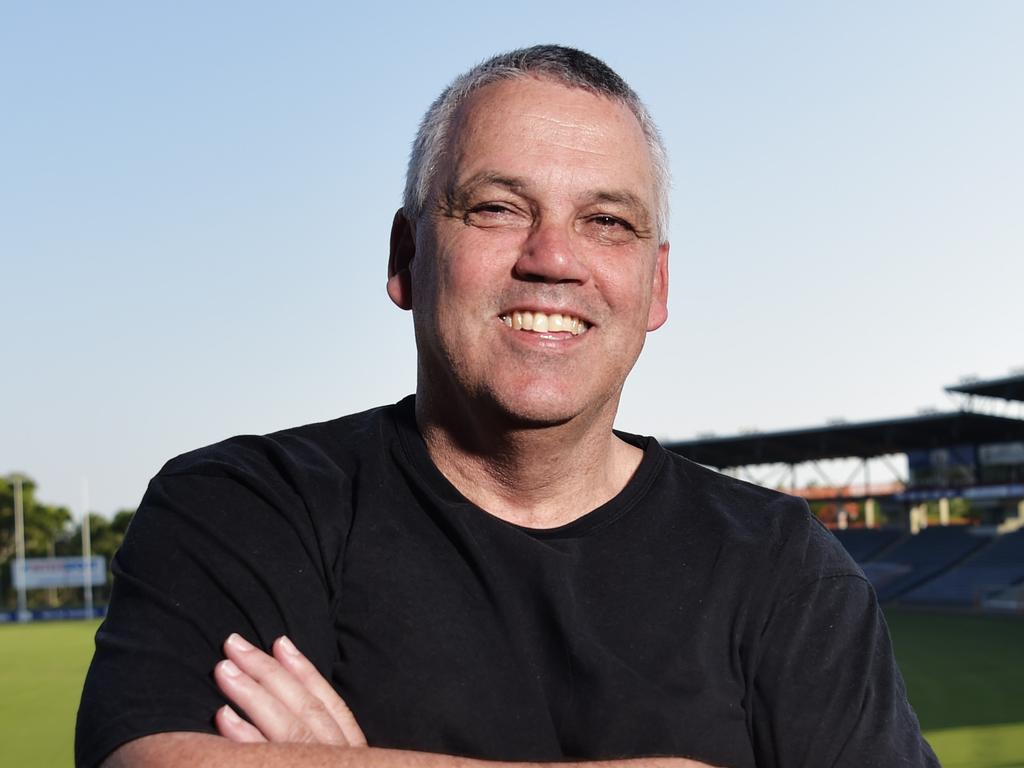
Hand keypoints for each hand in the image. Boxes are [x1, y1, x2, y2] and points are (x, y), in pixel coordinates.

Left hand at [213, 633, 366, 746]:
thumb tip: (294, 703)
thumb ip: (323, 739)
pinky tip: (223, 715)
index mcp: (352, 753)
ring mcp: (316, 767)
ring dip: (253, 694)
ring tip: (223, 669)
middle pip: (306, 709)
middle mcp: (337, 758)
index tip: (280, 642)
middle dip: (269, 672)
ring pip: (288, 727)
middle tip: (234, 644)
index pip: (331, 706)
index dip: (306, 671)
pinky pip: (266, 759)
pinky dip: (245, 736)